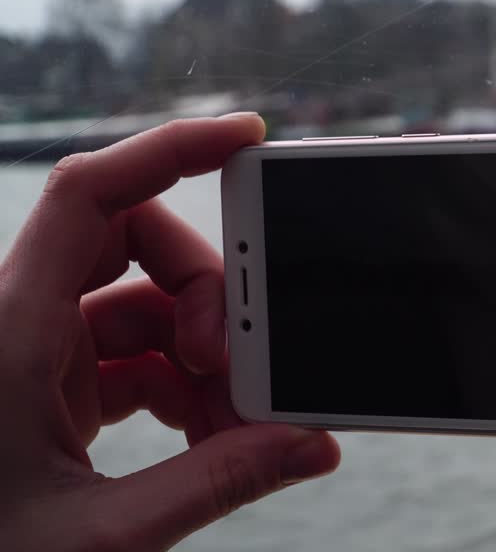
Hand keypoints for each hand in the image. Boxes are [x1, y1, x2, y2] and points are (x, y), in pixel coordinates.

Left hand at [0, 115, 339, 551]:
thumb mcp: (103, 534)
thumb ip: (214, 483)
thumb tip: (311, 447)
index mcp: (10, 333)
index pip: (90, 194)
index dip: (170, 148)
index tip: (248, 138)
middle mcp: (18, 326)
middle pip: (132, 242)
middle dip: (206, 291)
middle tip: (239, 359)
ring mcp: (34, 356)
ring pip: (141, 305)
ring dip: (202, 355)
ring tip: (237, 425)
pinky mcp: (48, 390)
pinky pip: (134, 357)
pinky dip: (183, 388)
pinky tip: (210, 439)